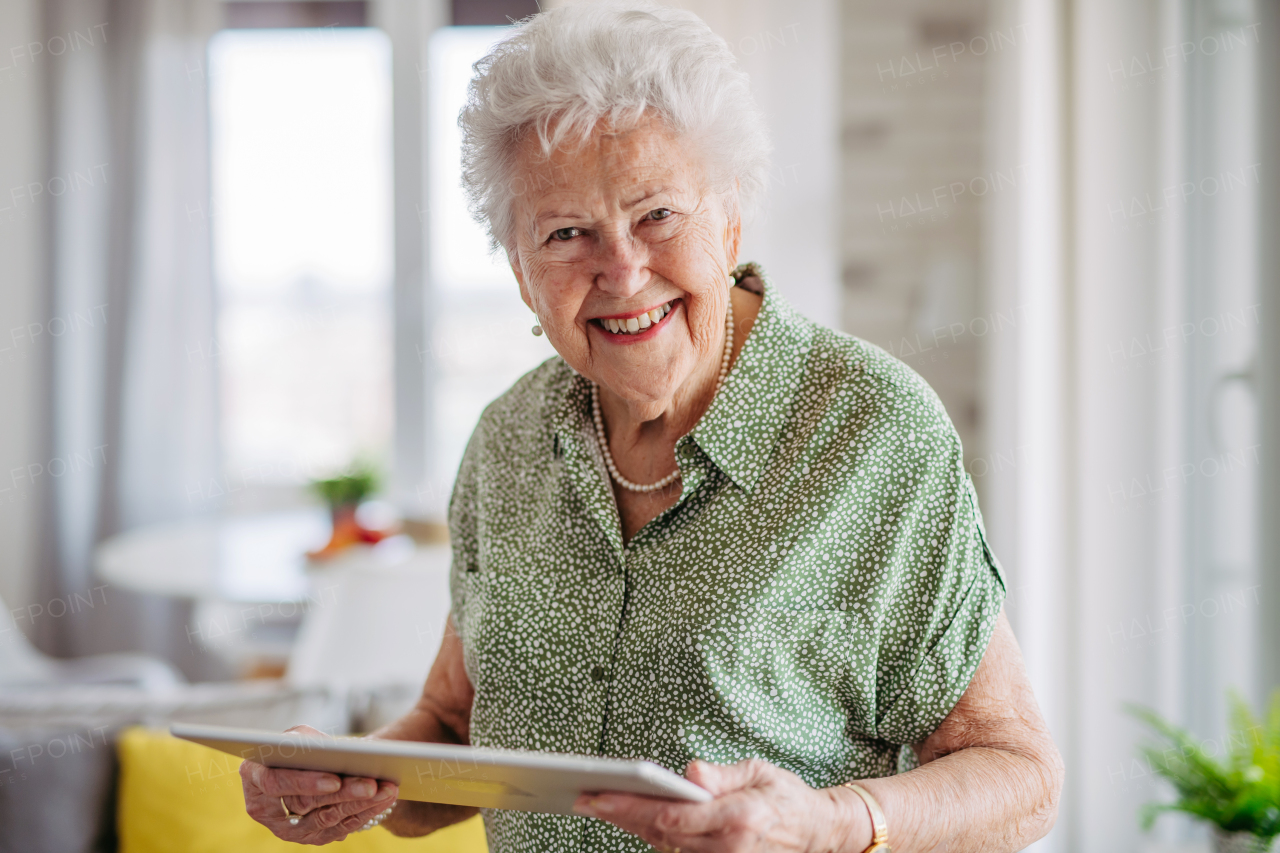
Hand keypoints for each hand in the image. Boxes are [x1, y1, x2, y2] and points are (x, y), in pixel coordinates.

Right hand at [240, 725, 398, 844]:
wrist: (312, 765)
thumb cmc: (302, 745)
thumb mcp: (300, 735)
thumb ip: (306, 742)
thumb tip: (326, 754)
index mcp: (253, 776)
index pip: (274, 783)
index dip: (304, 782)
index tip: (334, 780)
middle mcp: (264, 808)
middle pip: (305, 805)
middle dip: (343, 793)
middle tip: (371, 784)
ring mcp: (286, 828)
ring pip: (326, 820)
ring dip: (360, 805)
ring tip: (386, 790)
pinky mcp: (310, 836)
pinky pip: (338, 828)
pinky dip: (364, 813)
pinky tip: (384, 800)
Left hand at [572, 758, 869, 852]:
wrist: (815, 832)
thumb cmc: (785, 796)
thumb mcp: (758, 770)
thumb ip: (721, 774)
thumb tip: (690, 773)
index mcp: (739, 819)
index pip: (673, 816)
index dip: (632, 807)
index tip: (601, 795)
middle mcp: (729, 849)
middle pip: (660, 834)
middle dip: (620, 815)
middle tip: (585, 797)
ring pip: (664, 846)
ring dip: (630, 826)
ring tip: (599, 804)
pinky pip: (677, 852)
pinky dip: (651, 835)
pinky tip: (629, 818)